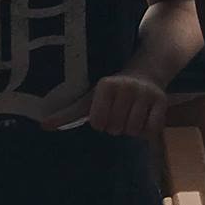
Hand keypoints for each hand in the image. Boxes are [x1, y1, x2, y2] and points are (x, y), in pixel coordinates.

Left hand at [41, 72, 166, 137]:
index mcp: (106, 85)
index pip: (98, 123)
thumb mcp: (89, 99)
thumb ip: (68, 114)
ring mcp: (145, 93)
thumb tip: (43, 126)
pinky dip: (147, 130)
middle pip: (116, 128)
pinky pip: (151, 130)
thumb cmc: (112, 93)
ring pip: (133, 129)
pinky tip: (144, 118)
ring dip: (131, 128)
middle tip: (120, 113)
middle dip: (116, 126)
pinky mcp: (161, 101)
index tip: (105, 113)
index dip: (101, 123)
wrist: (145, 74)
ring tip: (131, 115)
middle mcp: (126, 86)